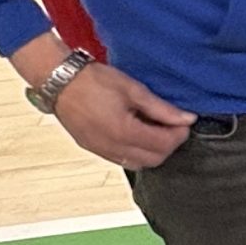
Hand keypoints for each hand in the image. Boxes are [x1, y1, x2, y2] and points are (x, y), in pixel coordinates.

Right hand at [51, 62, 195, 169]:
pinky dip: (136, 153)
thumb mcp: (133, 89)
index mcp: (123, 132)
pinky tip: (138, 134)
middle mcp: (112, 148)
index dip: (179, 134)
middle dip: (169, 145)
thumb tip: (186, 118)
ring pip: (138, 164)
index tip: (185, 122)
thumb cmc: (94, 80)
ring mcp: (100, 150)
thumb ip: (161, 108)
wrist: (59, 81)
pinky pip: (122, 160)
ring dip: (153, 152)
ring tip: (156, 130)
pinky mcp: (92, 148)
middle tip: (174, 127)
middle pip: (154, 160)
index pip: (163, 145)